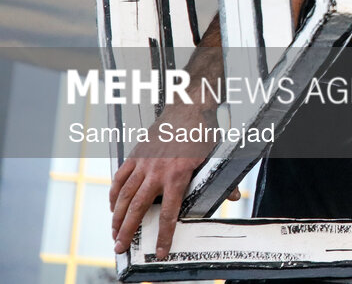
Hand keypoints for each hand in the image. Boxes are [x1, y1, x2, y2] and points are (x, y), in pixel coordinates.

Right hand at [109, 103, 217, 258]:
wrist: (188, 106)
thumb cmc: (202, 131)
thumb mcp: (216, 156)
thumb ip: (221, 180)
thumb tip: (233, 197)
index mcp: (177, 175)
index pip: (168, 213)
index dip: (163, 235)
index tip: (160, 251)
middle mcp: (157, 172)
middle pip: (137, 208)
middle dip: (128, 231)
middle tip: (120, 247)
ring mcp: (144, 163)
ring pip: (123, 195)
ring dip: (117, 216)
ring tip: (114, 232)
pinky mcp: (136, 154)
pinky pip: (120, 177)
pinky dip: (114, 193)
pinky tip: (113, 205)